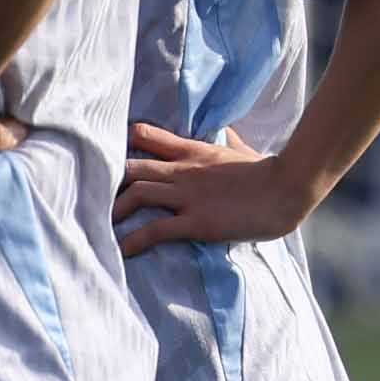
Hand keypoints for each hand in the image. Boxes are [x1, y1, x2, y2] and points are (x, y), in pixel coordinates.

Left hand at [115, 118, 321, 255]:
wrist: (291, 186)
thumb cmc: (268, 171)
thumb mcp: (241, 149)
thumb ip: (225, 140)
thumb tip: (224, 130)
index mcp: (193, 151)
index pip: (146, 136)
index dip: (121, 145)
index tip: (103, 155)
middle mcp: (183, 171)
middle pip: (130, 167)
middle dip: (106, 182)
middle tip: (89, 197)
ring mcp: (189, 196)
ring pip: (137, 194)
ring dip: (114, 211)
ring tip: (97, 226)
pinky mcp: (197, 221)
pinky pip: (156, 230)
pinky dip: (134, 241)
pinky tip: (122, 250)